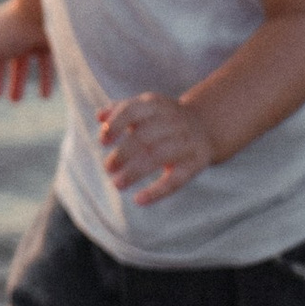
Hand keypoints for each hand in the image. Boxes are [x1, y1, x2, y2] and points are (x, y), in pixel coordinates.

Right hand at [0, 0, 53, 99]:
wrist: (46, 13)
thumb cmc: (15, 31)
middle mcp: (9, 31)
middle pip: (0, 58)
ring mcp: (28, 35)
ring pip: (21, 62)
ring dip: (18, 81)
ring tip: (15, 100)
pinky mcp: (46, 40)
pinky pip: (43, 62)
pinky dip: (44, 78)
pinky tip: (44, 96)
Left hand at [99, 90, 216, 205]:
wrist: (206, 125)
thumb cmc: (164, 118)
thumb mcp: (145, 107)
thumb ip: (120, 110)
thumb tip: (99, 117)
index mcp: (156, 105)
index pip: (132, 111)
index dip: (116, 125)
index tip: (102, 141)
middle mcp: (172, 122)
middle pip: (144, 137)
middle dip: (123, 153)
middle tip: (108, 167)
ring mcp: (185, 143)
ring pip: (158, 157)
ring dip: (135, 172)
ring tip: (117, 184)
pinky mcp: (195, 164)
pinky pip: (176, 180)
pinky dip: (156, 191)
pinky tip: (139, 200)